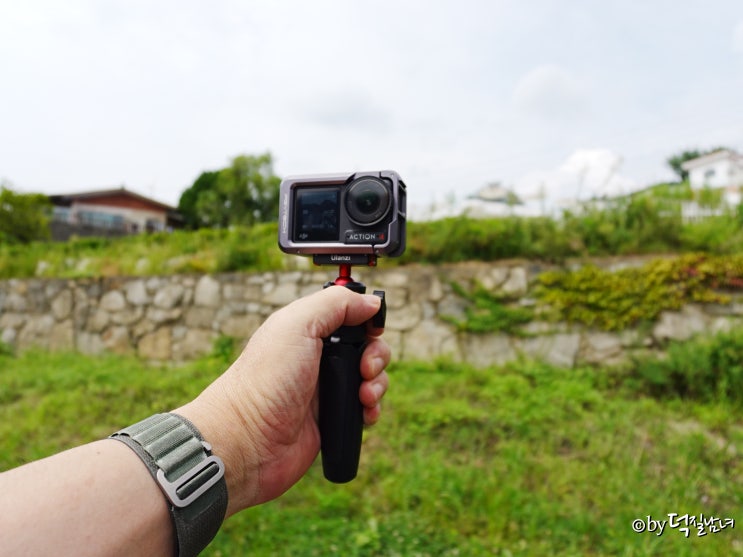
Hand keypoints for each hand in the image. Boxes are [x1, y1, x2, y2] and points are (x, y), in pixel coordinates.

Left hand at [176, 286, 389, 515]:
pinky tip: (364, 413)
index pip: (349, 314)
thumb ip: (337, 304)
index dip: (367, 319)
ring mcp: (326, 389)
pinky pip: (366, 409)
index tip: (373, 329)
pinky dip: (372, 409)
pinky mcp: (332, 418)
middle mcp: (318, 357)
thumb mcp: (298, 324)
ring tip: (363, 396)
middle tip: (365, 369)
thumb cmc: (266, 380)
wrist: (249, 440)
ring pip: (372, 378)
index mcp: (308, 330)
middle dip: (377, 355)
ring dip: (377, 384)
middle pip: (368, 346)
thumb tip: (371, 303)